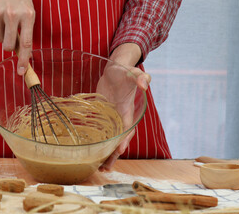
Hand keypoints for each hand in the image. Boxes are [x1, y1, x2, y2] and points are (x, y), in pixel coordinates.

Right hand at [0, 0, 34, 74]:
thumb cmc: (18, 0)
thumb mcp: (28, 12)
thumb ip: (27, 32)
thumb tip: (23, 55)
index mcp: (28, 15)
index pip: (26, 43)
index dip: (23, 59)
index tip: (21, 71)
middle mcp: (12, 14)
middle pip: (8, 45)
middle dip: (9, 46)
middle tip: (10, 35)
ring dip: (1, 34)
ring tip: (4, 19)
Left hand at [96, 43, 150, 170]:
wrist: (115, 71)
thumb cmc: (124, 71)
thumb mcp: (131, 72)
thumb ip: (140, 77)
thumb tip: (145, 82)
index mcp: (128, 110)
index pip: (127, 128)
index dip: (123, 139)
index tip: (119, 151)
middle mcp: (121, 118)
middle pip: (120, 139)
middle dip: (114, 153)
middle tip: (106, 167)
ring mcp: (112, 119)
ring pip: (111, 139)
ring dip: (107, 152)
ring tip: (100, 167)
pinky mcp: (104, 117)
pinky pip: (103, 132)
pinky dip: (99, 142)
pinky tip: (93, 152)